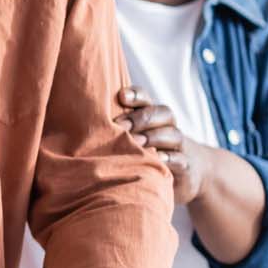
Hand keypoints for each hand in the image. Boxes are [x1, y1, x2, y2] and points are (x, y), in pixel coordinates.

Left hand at [117, 87, 208, 204]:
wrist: (192, 172)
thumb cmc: (150, 153)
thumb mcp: (135, 139)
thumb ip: (115, 130)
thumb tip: (75, 124)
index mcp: (152, 117)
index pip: (146, 99)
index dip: (136, 95)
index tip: (121, 96)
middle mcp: (167, 127)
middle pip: (162, 112)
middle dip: (141, 117)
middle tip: (121, 125)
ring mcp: (179, 146)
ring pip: (173, 134)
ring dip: (153, 136)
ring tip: (136, 142)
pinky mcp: (185, 166)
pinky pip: (180, 159)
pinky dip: (170, 158)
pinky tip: (156, 159)